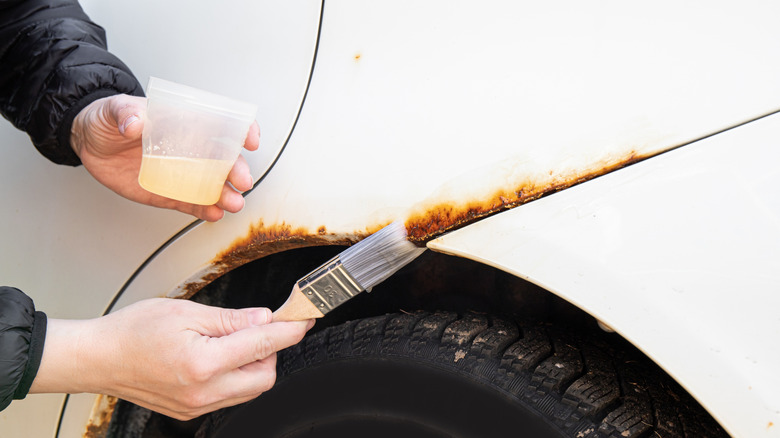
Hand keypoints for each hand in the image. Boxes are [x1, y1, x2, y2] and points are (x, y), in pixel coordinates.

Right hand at [29, 299, 313, 419]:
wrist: (98, 358)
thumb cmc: (134, 331)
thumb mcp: (186, 312)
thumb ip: (232, 319)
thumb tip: (265, 318)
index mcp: (203, 363)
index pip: (262, 346)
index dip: (288, 330)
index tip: (303, 319)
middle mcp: (203, 392)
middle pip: (264, 377)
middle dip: (270, 351)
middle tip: (260, 328)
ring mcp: (197, 406)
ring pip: (249, 390)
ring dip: (253, 365)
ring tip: (233, 341)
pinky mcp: (191, 411)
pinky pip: (229, 397)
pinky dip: (236, 376)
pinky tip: (221, 357)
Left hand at [70, 94, 260, 221]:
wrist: (90, 143)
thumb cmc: (108, 119)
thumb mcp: (115, 108)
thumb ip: (127, 113)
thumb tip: (135, 123)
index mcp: (184, 122)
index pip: (221, 123)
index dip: (241, 130)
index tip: (250, 140)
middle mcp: (189, 148)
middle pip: (223, 159)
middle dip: (237, 170)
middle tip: (242, 181)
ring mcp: (181, 172)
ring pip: (212, 185)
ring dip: (226, 195)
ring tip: (233, 204)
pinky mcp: (169, 193)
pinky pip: (192, 203)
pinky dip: (205, 210)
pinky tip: (215, 214)